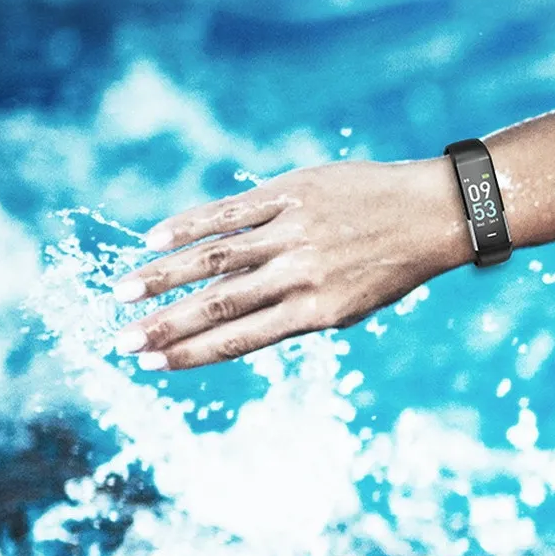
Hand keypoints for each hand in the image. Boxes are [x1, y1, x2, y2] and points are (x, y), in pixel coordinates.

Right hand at [111, 158, 470, 370]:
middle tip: (120, 340)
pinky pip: (234, 211)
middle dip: (165, 325)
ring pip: (216, 258)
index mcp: (316, 311)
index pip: (240, 338)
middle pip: (218, 304)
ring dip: (164, 276)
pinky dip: (192, 224)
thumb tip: (234, 323)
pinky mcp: (294, 192)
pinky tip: (156, 238)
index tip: (150, 363)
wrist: (435, 212)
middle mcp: (301, 273)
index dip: (191, 353)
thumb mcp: (351, 305)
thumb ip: (295, 313)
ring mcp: (294, 231)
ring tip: (124, 291)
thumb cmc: (391, 265)